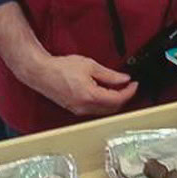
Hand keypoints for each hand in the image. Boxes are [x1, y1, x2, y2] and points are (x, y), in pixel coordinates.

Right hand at [19, 54, 137, 116]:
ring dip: (114, 102)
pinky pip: (94, 110)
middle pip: (112, 108)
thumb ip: (110, 75)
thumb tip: (124, 79)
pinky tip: (105, 92)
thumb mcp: (90, 66)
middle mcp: (84, 107)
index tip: (134, 84)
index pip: (117, 99)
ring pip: (103, 111)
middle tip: (129, 86)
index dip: (129, 92)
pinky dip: (103, 103)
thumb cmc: (61, 68)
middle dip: (123, 98)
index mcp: (90, 96)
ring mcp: (78, 110)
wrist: (41, 73)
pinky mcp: (74, 109)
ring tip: (119, 88)